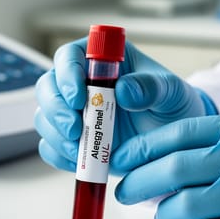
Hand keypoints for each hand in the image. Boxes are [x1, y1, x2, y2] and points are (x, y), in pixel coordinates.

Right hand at [35, 38, 212, 172]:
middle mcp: (81, 83)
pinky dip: (60, 155)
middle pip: (48, 87)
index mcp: (102, 60)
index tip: (78, 98)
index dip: (67, 74)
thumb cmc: (172, 106)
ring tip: (80, 151)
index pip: (70, 57)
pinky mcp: (73, 140)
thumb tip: (124, 90)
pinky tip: (80, 161)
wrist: (175, 141)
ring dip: (56, 135)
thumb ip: (152, 87)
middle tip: (74, 130)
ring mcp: (74, 113)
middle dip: (55, 110)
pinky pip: (50, 146)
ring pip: (45, 117)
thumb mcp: (171, 92)